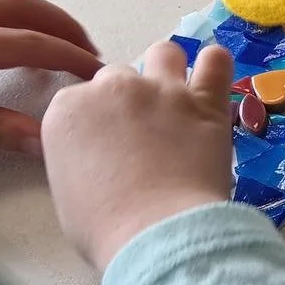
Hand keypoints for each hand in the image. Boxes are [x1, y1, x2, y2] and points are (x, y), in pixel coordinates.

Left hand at [0, 0, 102, 164]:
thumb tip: (43, 139)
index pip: (20, 41)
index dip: (65, 55)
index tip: (96, 72)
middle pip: (14, 3)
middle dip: (60, 23)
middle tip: (89, 54)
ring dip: (37, 19)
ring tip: (62, 50)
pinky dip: (12, 23)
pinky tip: (18, 51)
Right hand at [42, 40, 234, 269]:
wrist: (158, 230)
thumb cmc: (105, 227)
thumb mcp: (68, 190)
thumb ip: (78, 156)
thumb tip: (96, 156)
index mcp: (68, 110)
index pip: (81, 100)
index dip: (98, 122)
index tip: (109, 145)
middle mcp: (113, 88)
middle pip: (119, 77)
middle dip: (129, 100)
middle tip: (145, 133)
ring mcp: (162, 90)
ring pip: (164, 54)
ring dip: (168, 68)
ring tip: (178, 97)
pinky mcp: (206, 101)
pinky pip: (216, 62)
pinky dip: (215, 64)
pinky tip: (214, 75)